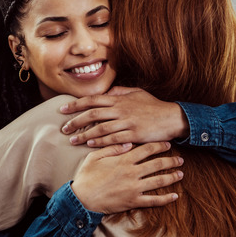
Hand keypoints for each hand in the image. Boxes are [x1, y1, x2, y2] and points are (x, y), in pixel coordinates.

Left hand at [60, 86, 189, 146]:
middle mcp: (121, 109)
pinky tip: (90, 145)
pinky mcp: (134, 135)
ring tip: (73, 140)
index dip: (75, 104)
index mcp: (119, 99)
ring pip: (100, 128)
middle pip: (92, 114)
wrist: (173, 117)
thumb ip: (118, 92)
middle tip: (64, 129)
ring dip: (84, 135)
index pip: (92, 100)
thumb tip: (104, 93)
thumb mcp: (136, 93)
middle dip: (75, 121)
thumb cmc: (153, 105)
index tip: (63, 109)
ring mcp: (127, 122)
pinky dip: (100, 142)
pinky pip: (113, 139)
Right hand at [71, 141, 183, 213]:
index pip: (146, 149)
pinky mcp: (134, 201)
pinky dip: (166, 199)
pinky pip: (154, 200)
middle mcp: (132, 172)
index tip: (167, 144)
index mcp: (123, 160)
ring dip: (172, 177)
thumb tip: (129, 143)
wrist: (83, 198)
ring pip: (159, 181)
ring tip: (180, 174)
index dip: (159, 146)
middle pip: (157, 164)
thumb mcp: (95, 156)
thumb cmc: (86, 176)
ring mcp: (134, 188)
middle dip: (170, 160)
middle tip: (179, 159)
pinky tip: (174, 196)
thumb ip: (112, 148)